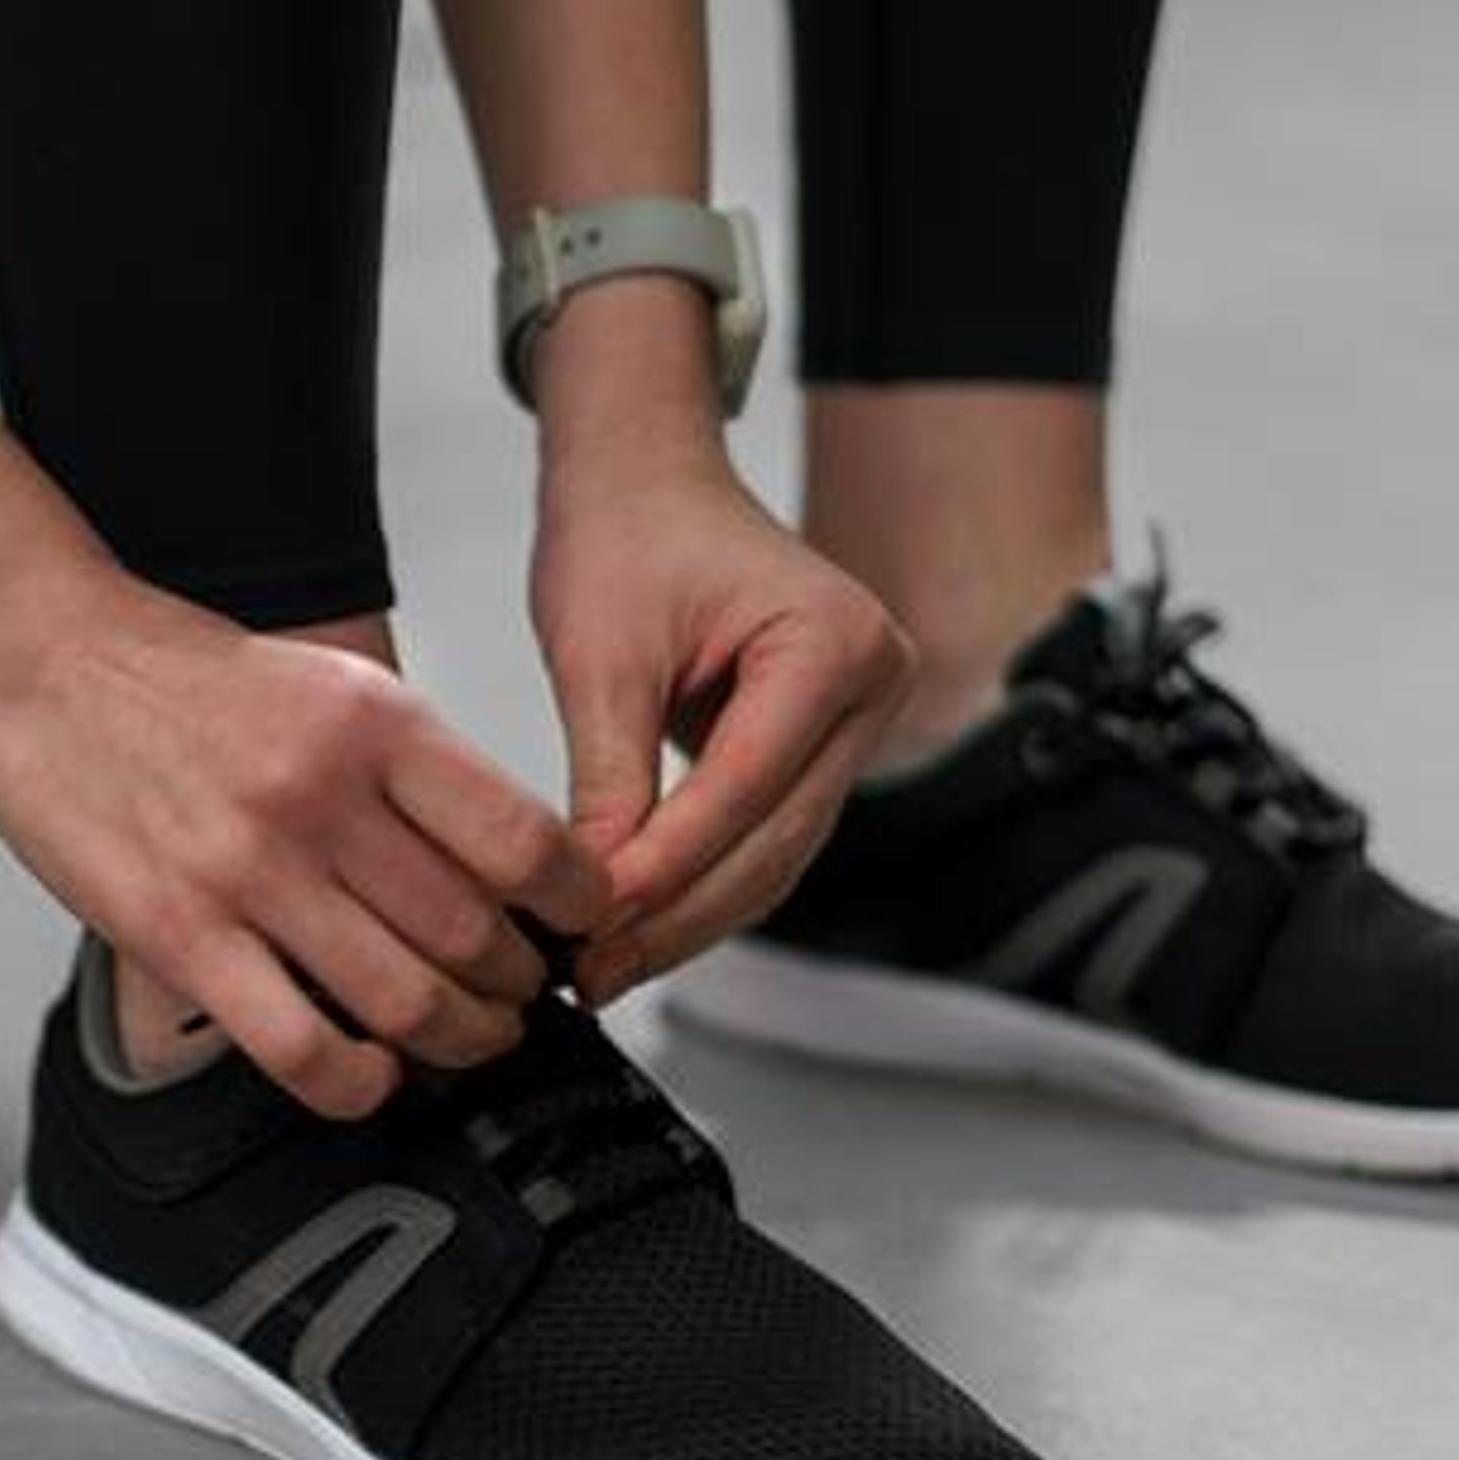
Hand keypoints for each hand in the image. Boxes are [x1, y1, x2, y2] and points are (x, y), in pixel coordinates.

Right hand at [0, 568, 613, 1118]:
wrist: (37, 665)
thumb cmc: (179, 680)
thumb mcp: (327, 683)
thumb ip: (413, 768)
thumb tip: (506, 861)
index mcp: (371, 723)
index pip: (525, 840)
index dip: (576, 903)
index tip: (578, 923)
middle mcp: (318, 796)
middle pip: (474, 935)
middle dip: (519, 986)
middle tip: (519, 993)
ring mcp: (248, 872)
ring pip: (404, 1002)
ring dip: (459, 1040)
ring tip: (465, 1038)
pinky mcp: (180, 936)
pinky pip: (299, 1047)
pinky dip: (358, 1082)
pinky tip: (372, 1073)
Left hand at [530, 454, 913, 1003]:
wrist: (645, 485)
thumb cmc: (626, 535)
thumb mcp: (601, 655)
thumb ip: (608, 774)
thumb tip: (597, 894)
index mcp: (834, 642)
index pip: (745, 787)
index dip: (666, 867)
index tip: (588, 925)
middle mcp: (870, 686)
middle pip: (775, 840)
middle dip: (677, 915)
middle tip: (591, 973)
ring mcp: (853, 724)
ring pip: (774, 858)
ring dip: (688, 920)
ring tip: (601, 969)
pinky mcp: (816, 752)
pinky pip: (762, 839)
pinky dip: (698, 887)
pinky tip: (632, 929)